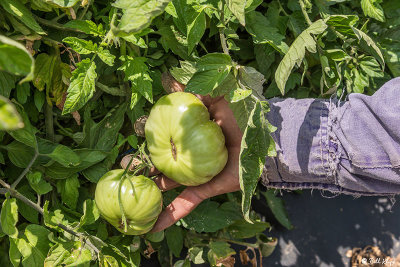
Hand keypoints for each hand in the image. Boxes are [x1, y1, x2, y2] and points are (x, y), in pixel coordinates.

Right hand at [121, 78, 242, 231]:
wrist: (265, 137)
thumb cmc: (243, 114)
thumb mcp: (218, 97)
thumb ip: (196, 92)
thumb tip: (171, 81)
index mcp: (191, 135)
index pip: (164, 138)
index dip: (149, 140)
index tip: (133, 140)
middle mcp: (191, 154)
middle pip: (162, 162)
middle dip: (143, 167)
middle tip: (125, 169)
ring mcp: (197, 173)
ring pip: (170, 184)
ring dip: (151, 191)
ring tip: (131, 196)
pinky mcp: (207, 188)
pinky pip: (188, 203)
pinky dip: (172, 215)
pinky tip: (155, 227)